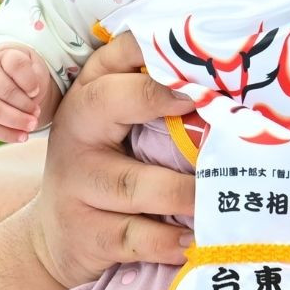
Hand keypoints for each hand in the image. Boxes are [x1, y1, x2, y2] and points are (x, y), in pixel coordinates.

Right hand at [0, 46, 57, 142]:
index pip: (15, 65)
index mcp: (3, 57)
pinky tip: (22, 137)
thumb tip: (32, 95)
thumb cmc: (23, 71)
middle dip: (24, 105)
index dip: (28, 80)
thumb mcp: (34, 66)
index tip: (37, 90)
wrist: (0, 74)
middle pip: (4, 91)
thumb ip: (36, 76)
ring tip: (32, 125)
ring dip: (15, 121)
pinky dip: (6, 134)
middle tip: (38, 113)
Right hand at [28, 32, 197, 288]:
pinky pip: (132, 236)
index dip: (149, 49)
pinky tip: (192, 241)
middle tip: (199, 104)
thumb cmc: (108, 167)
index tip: (191, 55)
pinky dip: (167, 240)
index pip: (115, 55)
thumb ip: (158, 100)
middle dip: (152, 96)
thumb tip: (232, 87)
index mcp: (91, 93)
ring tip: (220, 194)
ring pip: (132, 182)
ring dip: (183, 190)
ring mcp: (77, 183)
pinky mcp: (85, 233)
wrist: (56, 237)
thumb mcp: (118, 126)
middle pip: (107, 101)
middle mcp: (77, 130)